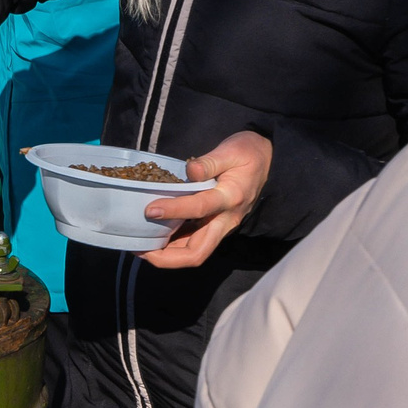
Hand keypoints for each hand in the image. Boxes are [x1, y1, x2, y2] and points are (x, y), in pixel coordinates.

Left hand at [138, 132, 271, 267]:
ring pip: (194, 252)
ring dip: (167, 255)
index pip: (200, 208)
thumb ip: (210, 162)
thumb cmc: (248, 153)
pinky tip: (153, 237)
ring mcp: (220, 225)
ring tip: (140, 246)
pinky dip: (172, 245)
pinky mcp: (214, 225)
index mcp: (230, 198)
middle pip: (197, 251)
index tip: (150, 209)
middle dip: (167, 256)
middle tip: (140, 248)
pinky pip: (193, 242)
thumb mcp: (231, 151)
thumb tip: (190, 169)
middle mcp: (226, 219)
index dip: (174, 210)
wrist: (267, 161)